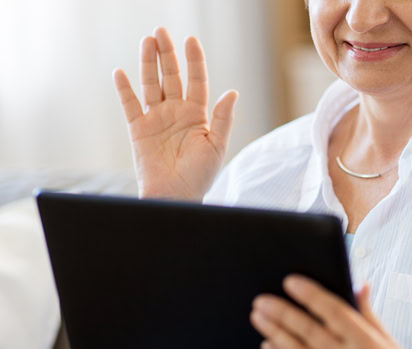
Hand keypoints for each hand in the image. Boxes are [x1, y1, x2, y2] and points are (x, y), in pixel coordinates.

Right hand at [113, 27, 238, 200]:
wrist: (175, 197)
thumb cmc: (199, 175)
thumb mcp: (216, 146)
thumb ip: (222, 118)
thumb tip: (232, 92)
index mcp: (197, 115)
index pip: (196, 81)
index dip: (194, 61)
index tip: (191, 40)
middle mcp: (176, 113)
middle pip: (171, 77)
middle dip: (167, 54)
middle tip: (161, 32)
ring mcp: (156, 119)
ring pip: (151, 85)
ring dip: (148, 64)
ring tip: (147, 42)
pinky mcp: (138, 129)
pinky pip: (130, 105)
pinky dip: (124, 89)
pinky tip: (121, 72)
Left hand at [250, 275, 408, 348]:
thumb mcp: (389, 343)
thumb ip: (369, 314)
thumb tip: (360, 284)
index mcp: (366, 342)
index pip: (334, 311)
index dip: (311, 294)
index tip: (290, 281)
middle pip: (309, 331)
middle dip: (282, 314)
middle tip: (261, 299)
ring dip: (275, 333)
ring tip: (258, 316)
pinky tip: (268, 345)